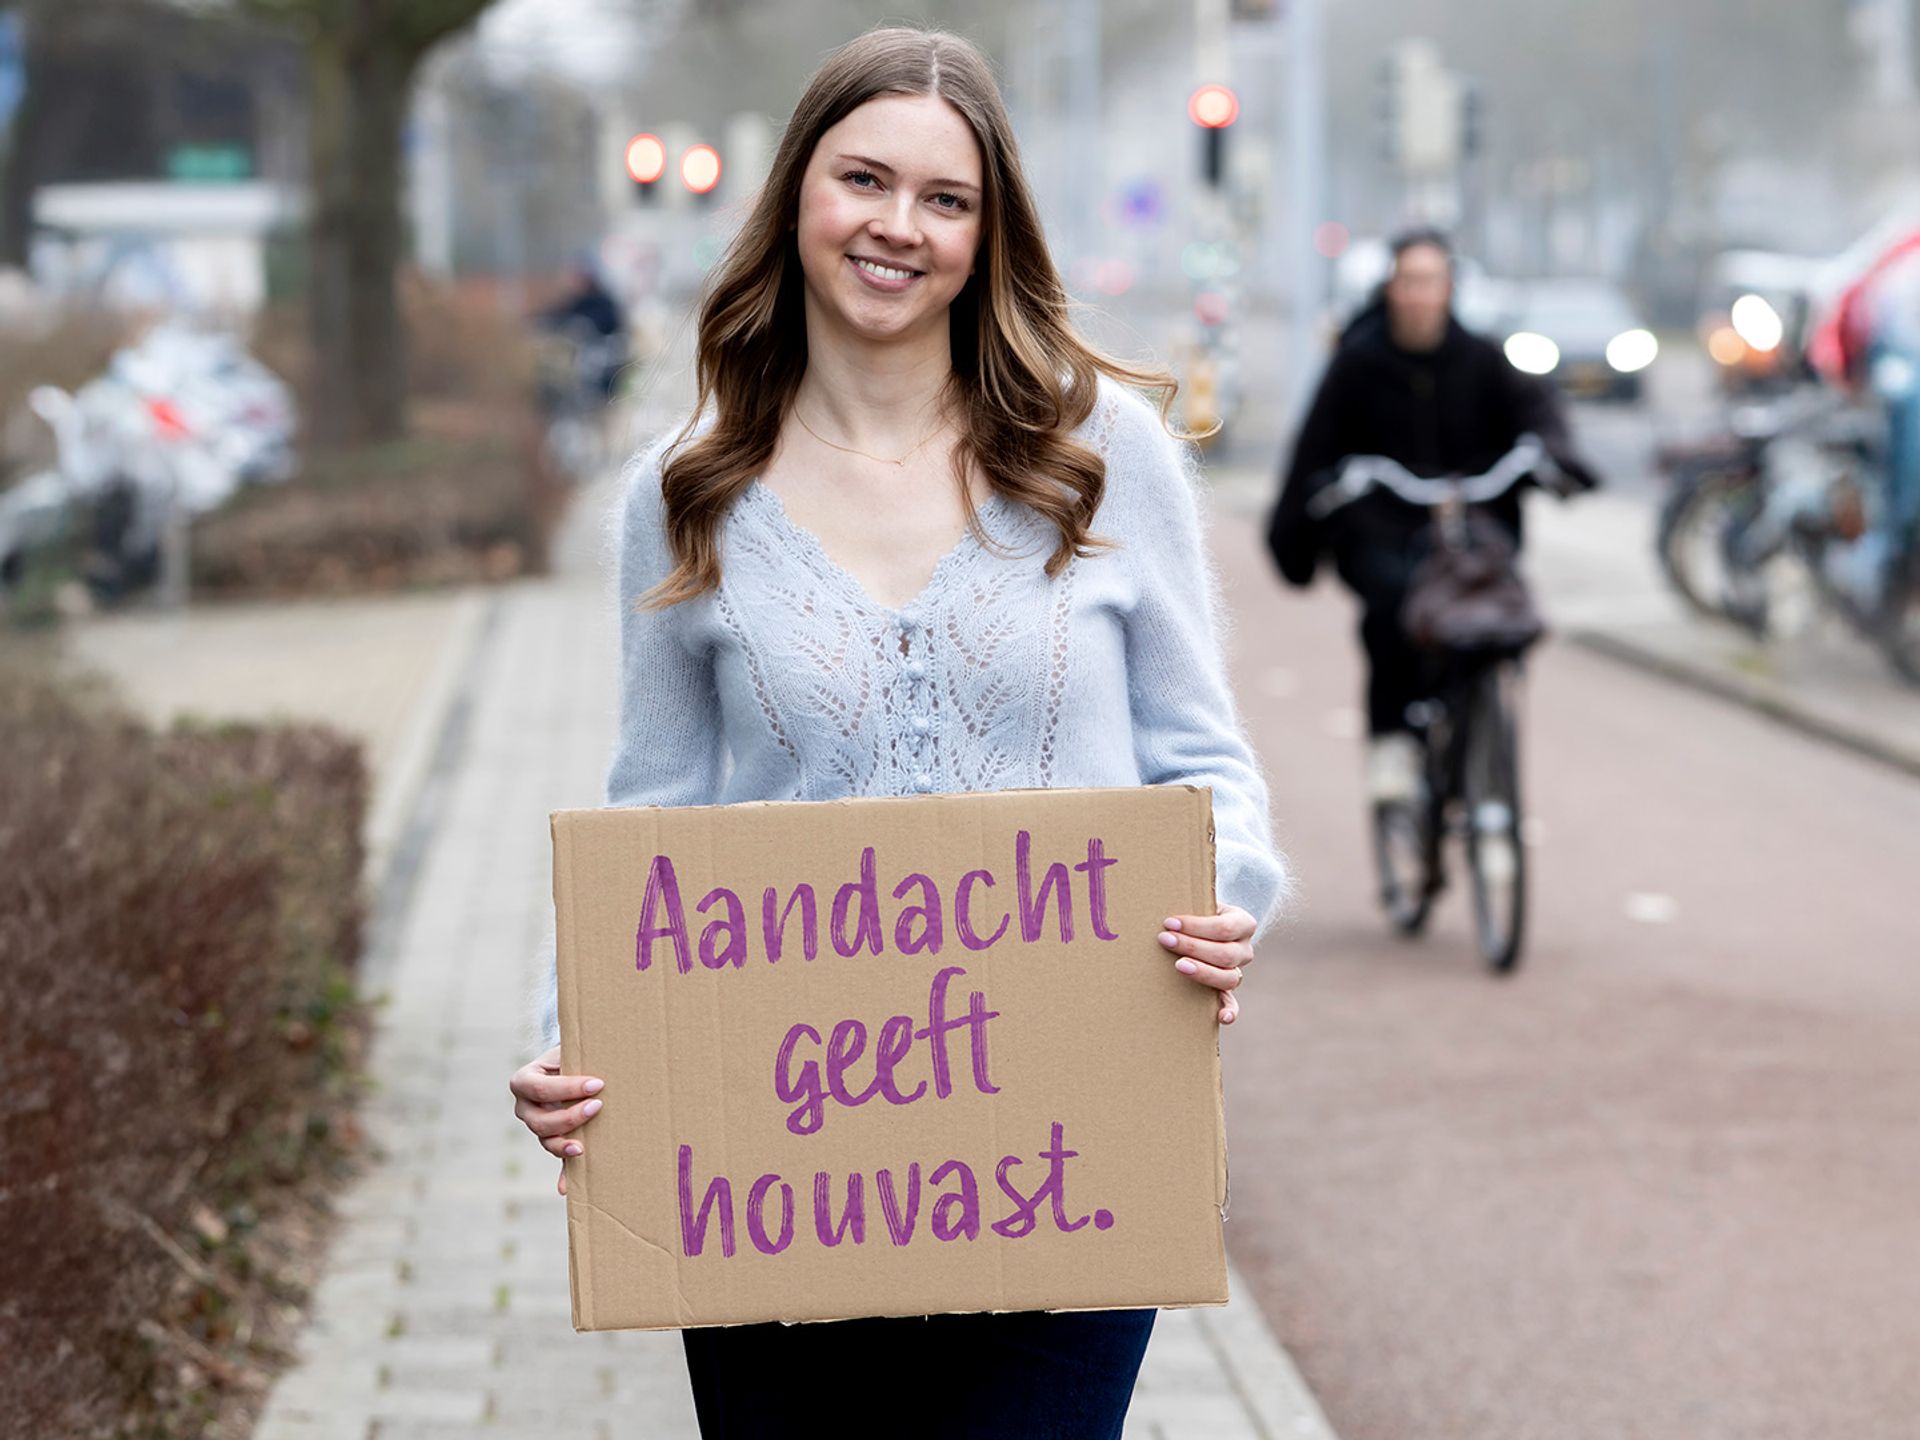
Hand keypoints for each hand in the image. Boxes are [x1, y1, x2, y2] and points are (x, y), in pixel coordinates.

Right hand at [509, 1044, 604, 1196]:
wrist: (568, 1065)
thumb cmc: (572, 1057)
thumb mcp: (569, 1054)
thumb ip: (575, 1063)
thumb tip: (596, 1073)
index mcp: (524, 1081)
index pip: (542, 1089)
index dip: (569, 1088)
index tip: (597, 1084)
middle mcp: (524, 1106)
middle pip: (540, 1121)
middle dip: (570, 1117)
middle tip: (598, 1106)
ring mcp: (535, 1125)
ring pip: (545, 1140)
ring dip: (564, 1144)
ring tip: (583, 1147)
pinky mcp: (551, 1139)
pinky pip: (555, 1157)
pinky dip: (561, 1175)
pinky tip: (567, 1188)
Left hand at [1157, 905, 1252, 1025]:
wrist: (1205, 925)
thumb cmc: (1197, 911)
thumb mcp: (1198, 900)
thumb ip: (1187, 898)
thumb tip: (1154, 896)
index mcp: (1243, 923)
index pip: (1224, 927)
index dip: (1196, 926)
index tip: (1169, 922)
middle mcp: (1245, 948)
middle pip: (1225, 953)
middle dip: (1193, 946)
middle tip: (1165, 940)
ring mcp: (1238, 970)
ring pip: (1229, 977)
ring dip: (1203, 972)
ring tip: (1179, 965)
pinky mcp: (1226, 988)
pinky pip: (1232, 1002)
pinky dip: (1229, 1011)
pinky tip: (1221, 1018)